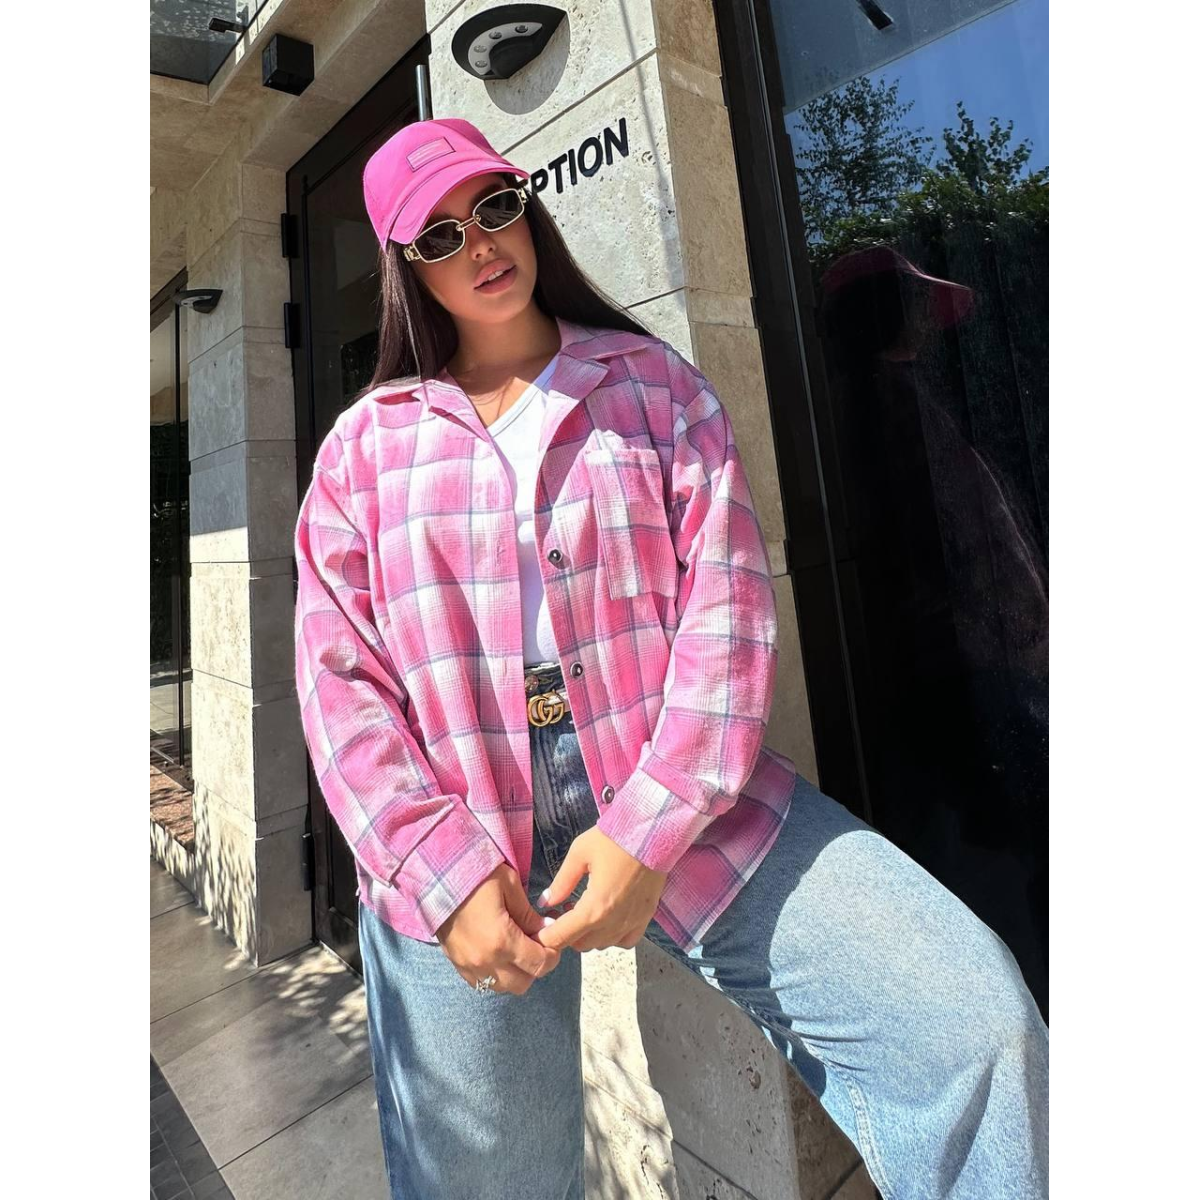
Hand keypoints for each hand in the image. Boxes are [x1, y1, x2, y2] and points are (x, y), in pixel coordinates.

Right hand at [435, 863, 562, 993]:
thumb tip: (547, 930)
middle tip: (536, 945)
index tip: (552, 940)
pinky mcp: (456, 964)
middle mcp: (486, 961)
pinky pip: (481, 984)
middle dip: (535, 966)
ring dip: (515, 974)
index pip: (539, 964)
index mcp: (502, 941)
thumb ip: (529, 914)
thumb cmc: (476, 876)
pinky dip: (495, 975)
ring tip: (516, 949)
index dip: (552, 954)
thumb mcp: (509, 885)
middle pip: (523, 983)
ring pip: (502, 987)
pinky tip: (497, 953)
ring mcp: (468, 966)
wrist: (436, 877)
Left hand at [533, 827, 668, 952]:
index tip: (540, 928)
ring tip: (585, 909)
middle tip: (563, 911)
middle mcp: (613, 923)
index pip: (561, 938)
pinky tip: (608, 917)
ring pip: (601, 945)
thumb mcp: (579, 853)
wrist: (654, 832)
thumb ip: (562, 882)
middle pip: (580, 945)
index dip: (545, 937)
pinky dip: (612, 936)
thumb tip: (546, 902)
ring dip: (588, 934)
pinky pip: (625, 941)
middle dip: (566, 933)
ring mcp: (632, 923)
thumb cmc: (614, 839)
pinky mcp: (646, 918)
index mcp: (594, 908)